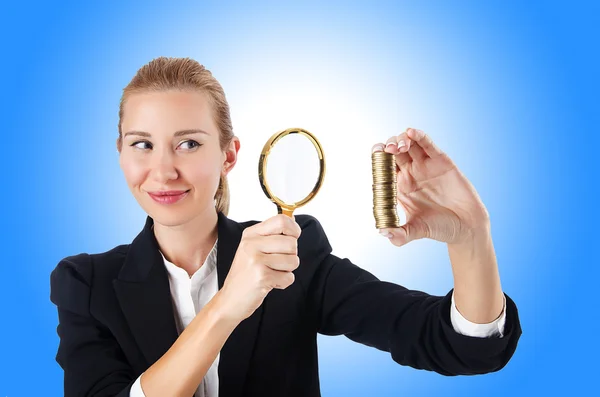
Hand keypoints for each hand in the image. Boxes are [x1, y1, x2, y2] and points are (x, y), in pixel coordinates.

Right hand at [217, 214, 301, 322]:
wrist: (229, 300)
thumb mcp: (253, 248)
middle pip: (292, 242)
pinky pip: (289, 277)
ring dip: (287, 271)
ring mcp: (256, 260)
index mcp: (250, 234)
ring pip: (293, 260)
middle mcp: (251, 244)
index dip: (294, 229)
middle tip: (277, 264)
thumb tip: (293, 220)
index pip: (281, 220)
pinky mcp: (262, 277)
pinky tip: (269, 283)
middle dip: (291, 256)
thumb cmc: (245, 274)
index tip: (293, 237)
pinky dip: (283, 283)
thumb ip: (272, 235)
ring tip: (271, 273)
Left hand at [373, 128, 489, 246]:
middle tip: (388, 150)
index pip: (383, 167)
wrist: (467, 227)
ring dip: (401, 140)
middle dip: (388, 146)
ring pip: (409, 144)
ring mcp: (425, 166)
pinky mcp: (441, 161)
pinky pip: (428, 145)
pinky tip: (412, 132)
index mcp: (399, 187)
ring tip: (400, 146)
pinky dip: (419, 136)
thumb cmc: (440, 229)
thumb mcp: (416, 231)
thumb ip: (399, 235)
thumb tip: (382, 233)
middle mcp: (411, 173)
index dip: (378, 158)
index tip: (375, 155)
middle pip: (394, 152)